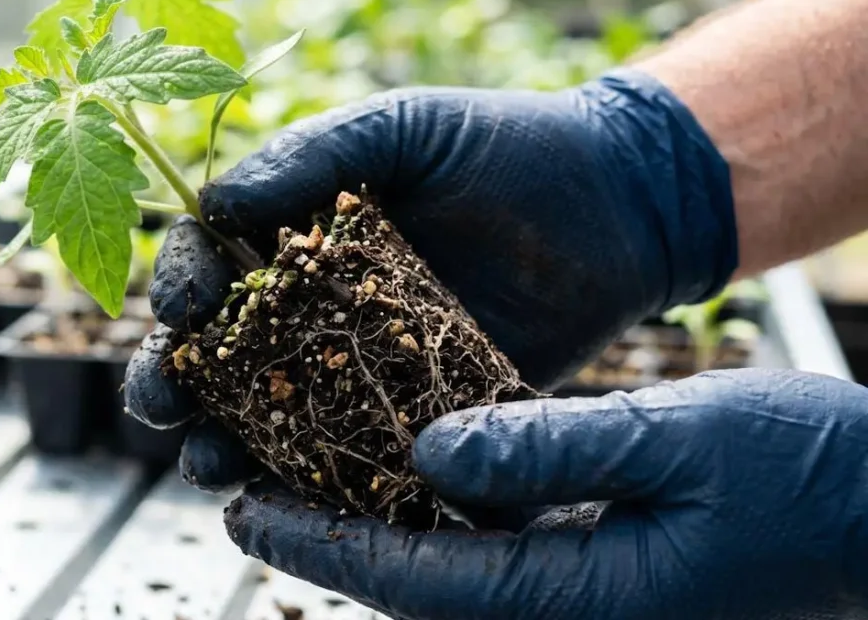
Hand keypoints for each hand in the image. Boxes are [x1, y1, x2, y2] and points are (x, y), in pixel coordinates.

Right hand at [123, 68, 737, 490]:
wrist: (621, 207)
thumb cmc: (508, 146)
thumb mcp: (403, 127)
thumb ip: (311, 155)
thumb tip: (215, 202)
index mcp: (292, 228)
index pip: (208, 259)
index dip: (182, 284)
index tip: (185, 307)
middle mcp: (311, 302)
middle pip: (216, 351)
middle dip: (174, 379)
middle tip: (165, 403)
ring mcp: (359, 364)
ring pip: (266, 414)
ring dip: (224, 443)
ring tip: (210, 465)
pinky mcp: (416, 415)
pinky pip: (350, 455)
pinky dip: (311, 481)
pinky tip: (286, 496)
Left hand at [225, 369, 867, 619]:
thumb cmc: (803, 474)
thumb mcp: (677, 442)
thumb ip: (548, 447)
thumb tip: (428, 451)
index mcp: (574, 599)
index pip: (411, 579)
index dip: (317, 544)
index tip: (241, 511)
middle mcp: (563, 613)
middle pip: (409, 581)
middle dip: (324, 539)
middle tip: (244, 488)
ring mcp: (580, 599)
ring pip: (443, 567)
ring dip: (371, 523)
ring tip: (299, 471)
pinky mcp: (595, 574)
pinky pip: (491, 550)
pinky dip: (436, 514)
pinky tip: (404, 467)